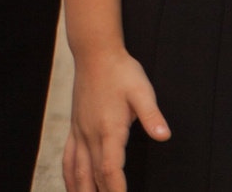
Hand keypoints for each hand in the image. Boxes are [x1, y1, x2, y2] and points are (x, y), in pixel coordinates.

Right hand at [62, 43, 167, 191]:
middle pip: (93, 176)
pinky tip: (72, 186)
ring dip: (82, 190)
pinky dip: (69, 176)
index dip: (116, 191)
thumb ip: (152, 115)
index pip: (110, 169)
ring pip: (77, 171)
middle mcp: (90, 134)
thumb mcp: (142, 90)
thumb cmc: (120, 71)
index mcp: (108, 129)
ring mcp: (80, 132)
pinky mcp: (75, 128)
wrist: (94, 53)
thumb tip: (163, 135)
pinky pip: (68, 158)